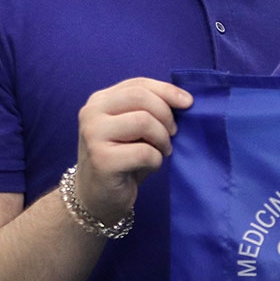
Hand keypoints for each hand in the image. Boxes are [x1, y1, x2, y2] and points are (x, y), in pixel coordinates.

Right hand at [72, 78, 192, 223]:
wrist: (98, 196)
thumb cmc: (123, 159)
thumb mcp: (135, 128)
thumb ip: (149, 109)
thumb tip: (184, 100)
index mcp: (100, 100)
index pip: (138, 84)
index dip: (167, 91)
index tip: (188, 103)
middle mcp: (91, 113)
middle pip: (141, 98)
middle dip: (166, 115)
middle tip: (172, 134)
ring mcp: (93, 135)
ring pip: (144, 121)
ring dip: (163, 139)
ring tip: (162, 150)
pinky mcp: (101, 159)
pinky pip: (145, 152)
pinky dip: (156, 160)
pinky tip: (150, 165)